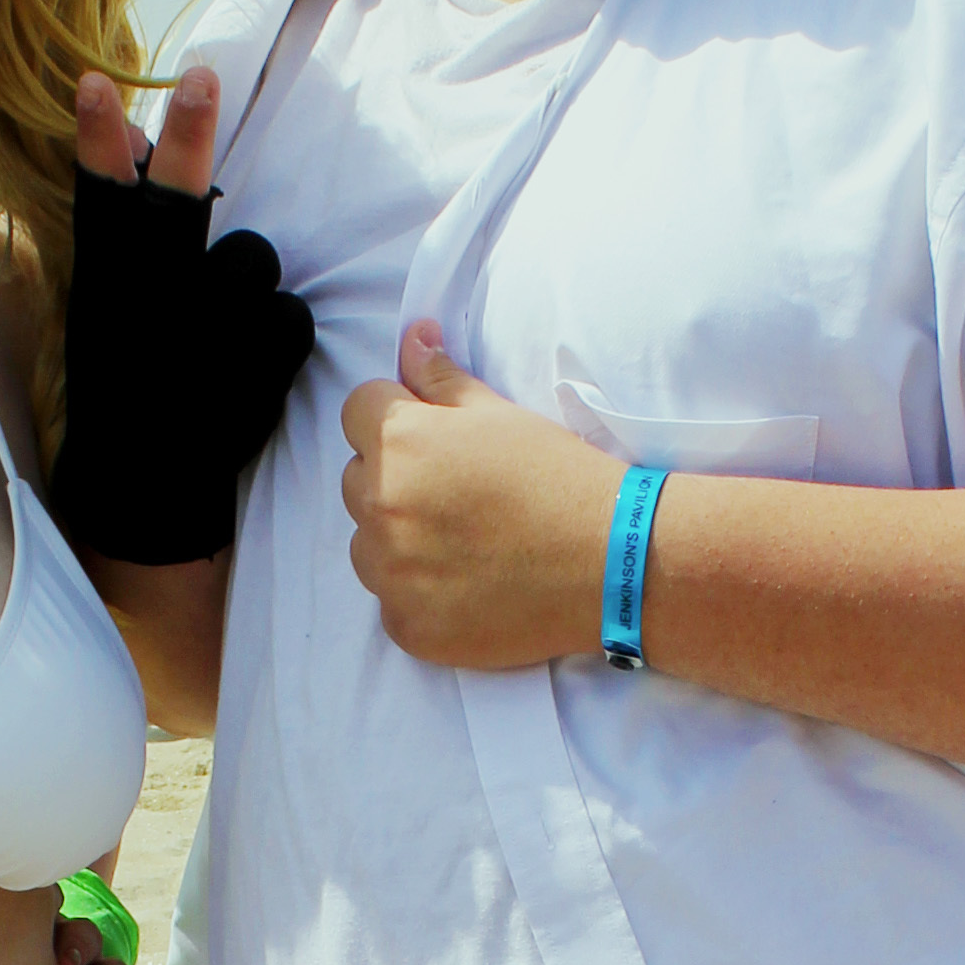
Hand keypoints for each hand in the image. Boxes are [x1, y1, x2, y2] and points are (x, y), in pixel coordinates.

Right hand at [51, 67, 315, 566]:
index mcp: (107, 291)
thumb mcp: (103, 314)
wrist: (145, 493)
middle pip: (178, 209)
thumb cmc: (120, 395)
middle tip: (202, 78)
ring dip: (249, 286)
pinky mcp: (257, 366)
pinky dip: (280, 335)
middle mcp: (151, 306)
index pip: (101, 204)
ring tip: (223, 335)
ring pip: (253, 262)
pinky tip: (251, 368)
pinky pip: (290, 315)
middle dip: (189, 137)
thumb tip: (137, 143)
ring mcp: (204, 338)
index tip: (97, 82)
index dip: (99, 142)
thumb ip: (123, 237)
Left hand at [338, 327, 616, 671]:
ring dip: (397, 538)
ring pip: (366, 544)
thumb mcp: (500, 414)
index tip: (432, 435)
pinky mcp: (407, 625)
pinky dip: (418, 593)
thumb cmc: (557, 477)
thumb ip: (441, 379)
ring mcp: (389, 573)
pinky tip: (469, 583)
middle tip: (456, 491)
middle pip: (356, 479)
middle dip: (393, 477)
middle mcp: (380, 506)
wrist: (608, 563)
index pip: (357, 411)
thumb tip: (413, 340)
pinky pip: (391, 600)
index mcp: (399, 443)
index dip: (394, 416)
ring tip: (461, 540)